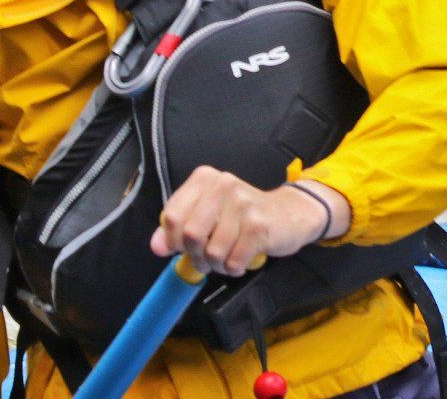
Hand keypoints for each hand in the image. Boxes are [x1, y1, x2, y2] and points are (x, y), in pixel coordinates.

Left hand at [149, 167, 349, 276]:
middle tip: (207, 258)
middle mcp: (223, 184)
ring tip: (227, 257)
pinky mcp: (259, 225)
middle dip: (196, 255)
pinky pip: (233, 261)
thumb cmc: (242, 217)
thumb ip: (178, 229)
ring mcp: (243, 203)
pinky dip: (234, 268)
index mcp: (205, 178)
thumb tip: (156, 247)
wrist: (289, 214)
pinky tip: (241, 258)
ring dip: (217, 265)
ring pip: (212, 252)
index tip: (184, 247)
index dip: (173, 240)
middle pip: (190, 235)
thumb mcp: (207, 215)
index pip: (172, 215)